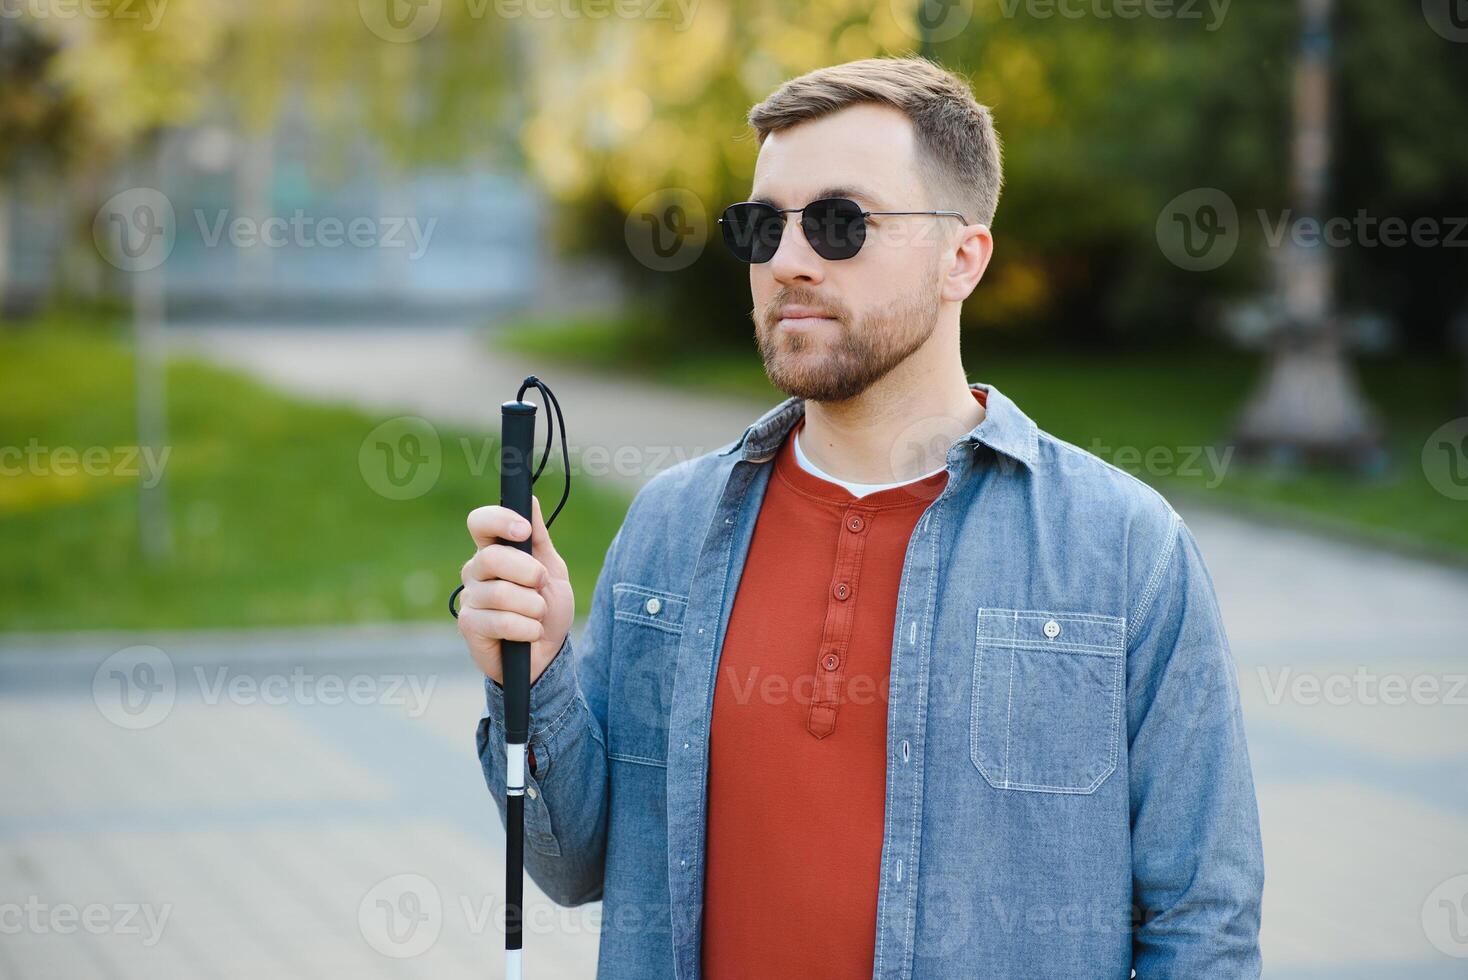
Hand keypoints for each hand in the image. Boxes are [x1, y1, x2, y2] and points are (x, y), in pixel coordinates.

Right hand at [458, 495, 574, 686]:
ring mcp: (470, 598)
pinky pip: (501, 621)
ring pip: (501, 593)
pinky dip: (527, 628)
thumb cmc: (547, 610)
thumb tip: (529, 500)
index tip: (524, 531)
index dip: (499, 521)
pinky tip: (530, 634)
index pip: (480, 522)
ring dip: (533, 606)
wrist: (547, 654)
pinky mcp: (469, 626)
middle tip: (542, 584)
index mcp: (493, 551)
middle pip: (492, 557)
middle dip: (528, 572)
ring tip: (537, 615)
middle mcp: (475, 571)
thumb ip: (539, 538)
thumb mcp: (552, 570)